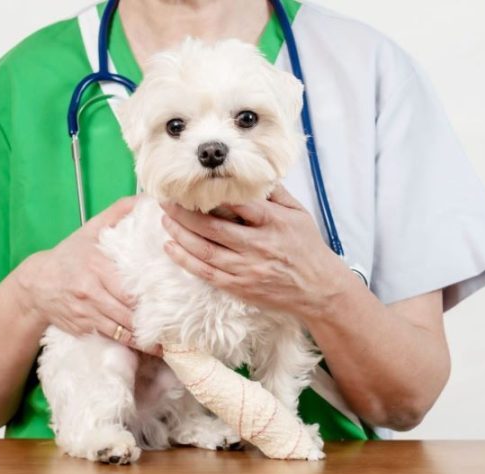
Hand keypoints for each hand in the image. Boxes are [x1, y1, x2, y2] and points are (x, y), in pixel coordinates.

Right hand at [17, 197, 160, 355]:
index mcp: (97, 267)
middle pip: (128, 313)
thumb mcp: (91, 229)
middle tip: (179, 329)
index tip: (175, 302)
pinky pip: (111, 339)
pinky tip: (149, 349)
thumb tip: (147, 198)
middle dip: (153, 323)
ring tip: (170, 345)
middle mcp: (91, 292)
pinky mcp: (83, 328)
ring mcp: (87, 313)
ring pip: (121, 331)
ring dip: (145, 340)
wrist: (36, 284)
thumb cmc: (70, 254)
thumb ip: (119, 212)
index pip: (130, 288)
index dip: (152, 298)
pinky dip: (131, 345)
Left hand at [160, 185, 350, 319]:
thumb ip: (275, 193)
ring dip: (180, 234)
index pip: (237, 204)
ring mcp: (246, 268)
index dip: (211, 194)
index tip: (192, 184)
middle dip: (184, 213)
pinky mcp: (239, 287)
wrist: (318, 289)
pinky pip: (206, 273)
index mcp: (272, 222)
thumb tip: (254, 173)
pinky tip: (171, 247)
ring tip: (165, 220)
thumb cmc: (307, 248)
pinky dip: (185, 260)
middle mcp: (257, 245)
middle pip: (212, 227)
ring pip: (204, 250)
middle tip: (167, 201)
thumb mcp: (298, 214)